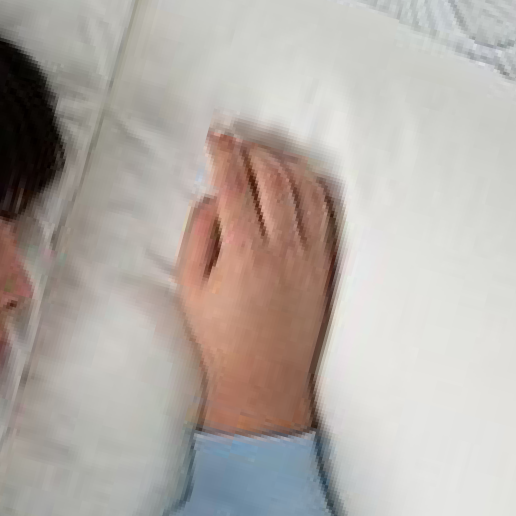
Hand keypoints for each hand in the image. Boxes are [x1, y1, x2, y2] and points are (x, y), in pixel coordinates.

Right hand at [175, 128, 336, 432]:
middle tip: (239, 146)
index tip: (217, 136)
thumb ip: (199, 234)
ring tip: (265, 160)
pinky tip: (295, 183)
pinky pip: (324, 212)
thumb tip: (213, 197)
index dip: (224, 153)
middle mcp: (283, 249)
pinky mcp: (325, 265)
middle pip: (274, 177)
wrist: (264, 379)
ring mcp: (310, 256)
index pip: (235, 184)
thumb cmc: (220, 336)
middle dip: (255, 152)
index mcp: (244, 253)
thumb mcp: (190, 285)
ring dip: (285, 164)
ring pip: (305, 188)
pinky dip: (310, 188)